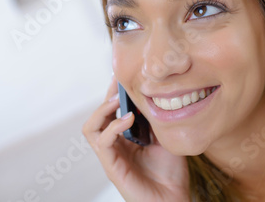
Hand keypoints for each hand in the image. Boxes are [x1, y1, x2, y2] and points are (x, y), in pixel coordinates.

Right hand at [82, 76, 189, 201]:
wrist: (173, 200)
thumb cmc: (170, 172)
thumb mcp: (166, 137)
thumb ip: (157, 120)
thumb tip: (155, 94)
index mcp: (126, 137)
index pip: (113, 110)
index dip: (116, 92)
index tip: (125, 75)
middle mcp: (115, 144)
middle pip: (99, 115)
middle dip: (108, 95)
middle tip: (119, 81)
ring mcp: (112, 156)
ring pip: (91, 127)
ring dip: (102, 109)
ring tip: (118, 99)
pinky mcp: (112, 167)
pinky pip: (102, 142)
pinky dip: (113, 127)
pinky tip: (128, 119)